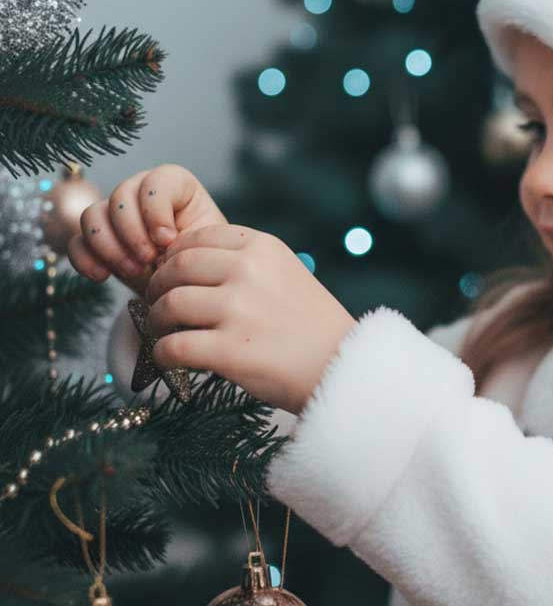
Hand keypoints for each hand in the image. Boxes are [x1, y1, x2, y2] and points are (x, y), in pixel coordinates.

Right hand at [67, 164, 227, 297]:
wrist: (189, 287)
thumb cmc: (203, 261)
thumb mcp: (206, 246)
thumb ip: (189, 236)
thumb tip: (163, 242)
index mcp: (176, 186)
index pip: (156, 181)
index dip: (156, 210)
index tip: (168, 240)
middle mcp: (141, 193)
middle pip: (120, 196)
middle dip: (132, 232)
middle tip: (148, 260)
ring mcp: (115, 215)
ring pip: (92, 215)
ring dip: (110, 247)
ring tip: (133, 271)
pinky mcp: (97, 241)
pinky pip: (76, 242)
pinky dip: (85, 259)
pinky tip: (102, 276)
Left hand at [142, 223, 357, 414]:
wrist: (343, 366)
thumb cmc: (312, 325)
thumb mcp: (287, 273)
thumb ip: (246, 263)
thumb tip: (185, 264)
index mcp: (263, 247)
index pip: (198, 238)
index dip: (175, 257)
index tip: (172, 275)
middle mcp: (249, 271)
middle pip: (176, 268)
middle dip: (158, 286)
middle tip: (157, 304)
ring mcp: (238, 310)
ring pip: (169, 305)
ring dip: (157, 321)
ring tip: (165, 332)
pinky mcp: (229, 350)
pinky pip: (172, 347)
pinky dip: (163, 355)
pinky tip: (170, 359)